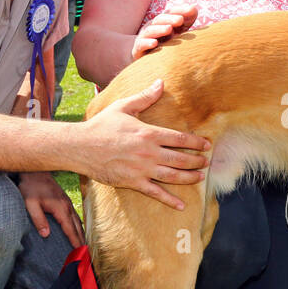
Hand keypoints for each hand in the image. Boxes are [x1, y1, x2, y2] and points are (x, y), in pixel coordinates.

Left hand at [17, 171, 84, 246]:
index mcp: (60, 209)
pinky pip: (76, 216)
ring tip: (84, 246)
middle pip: (78, 227)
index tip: (80, 253)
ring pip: (79, 222)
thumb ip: (38, 219)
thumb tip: (46, 235)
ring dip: (82, 234)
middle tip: (86, 255)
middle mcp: (67, 206)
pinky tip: (79, 230)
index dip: (75, 242)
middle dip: (82, 241)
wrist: (35, 172)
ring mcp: (68, 203)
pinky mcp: (66, 201)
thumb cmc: (30, 187)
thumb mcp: (30, 204)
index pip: (70, 229)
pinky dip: (79, 226)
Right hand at [80, 79, 209, 208]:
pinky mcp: (132, 182)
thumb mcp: (124, 107)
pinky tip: (181, 206)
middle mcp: (148, 152)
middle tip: (207, 162)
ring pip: (172, 176)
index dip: (196, 143)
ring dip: (189, 178)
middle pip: (180, 159)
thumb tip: (161, 82)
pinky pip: (155, 193)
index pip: (180, 139)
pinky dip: (169, 200)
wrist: (80, 146)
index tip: (207, 145)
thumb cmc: (101, 125)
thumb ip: (145, 97)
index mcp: (148, 133)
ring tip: (200, 178)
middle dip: (197, 161)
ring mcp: (141, 169)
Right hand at [131, 4, 197, 60]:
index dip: (181, 10)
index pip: (171, 13)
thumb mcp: (177, 30)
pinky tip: (154, 43)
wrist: (141, 54)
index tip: (192, 10)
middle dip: (170, 19)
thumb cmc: (164, 42)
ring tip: (169, 29)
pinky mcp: (138, 48)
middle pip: (160, 20)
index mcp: (162, 21)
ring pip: (151, 31)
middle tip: (180, 20)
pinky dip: (147, 43)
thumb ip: (186, 20)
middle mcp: (152, 26)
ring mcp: (144, 37)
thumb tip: (194, 7)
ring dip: (160, 29)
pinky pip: (141, 44)